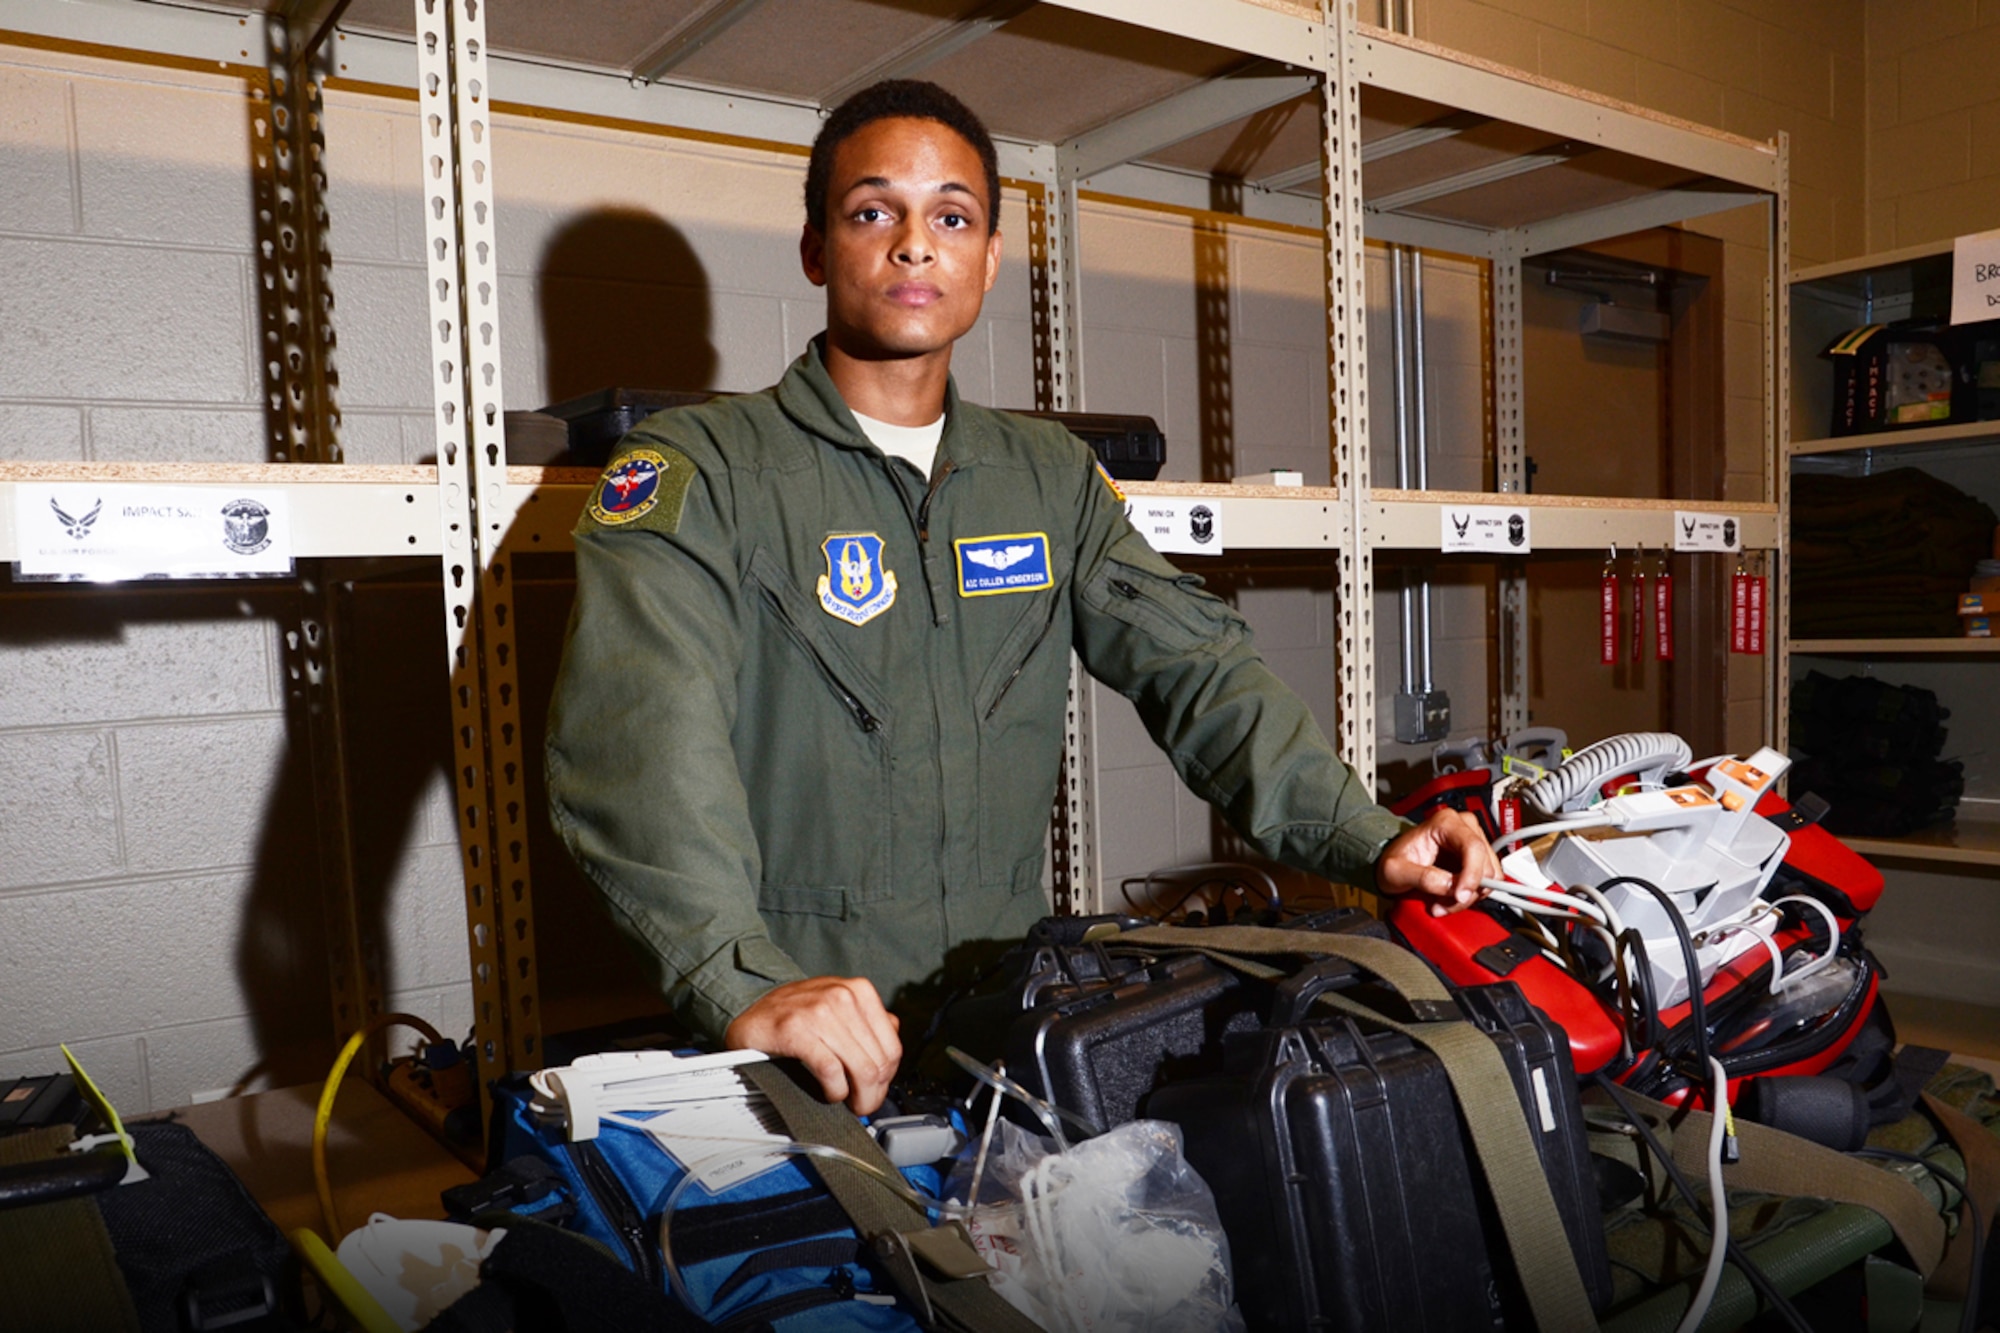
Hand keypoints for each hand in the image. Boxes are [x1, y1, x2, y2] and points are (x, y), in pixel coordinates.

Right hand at [724, 976, 901, 1114]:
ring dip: (856, 1097)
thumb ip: (867, 1021)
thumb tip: (892, 1042)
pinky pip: (832, 1072)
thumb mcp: (837, 1007)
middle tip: (862, 1104)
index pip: (893, 1047)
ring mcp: (820, 1012)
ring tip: (847, 1101)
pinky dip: (835, 1091)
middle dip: (874, 1093)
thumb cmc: (794, 1013)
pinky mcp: (797, 1031)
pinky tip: (829, 1093)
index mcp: (859, 990)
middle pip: (879, 1062)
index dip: (888, 1078)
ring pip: (861, 1069)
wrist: (750, 1010)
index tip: (876, 1090)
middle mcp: (843, 997)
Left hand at [1375, 808, 1500, 916]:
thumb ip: (1422, 878)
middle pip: (1484, 865)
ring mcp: (1474, 842)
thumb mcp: (1396, 870)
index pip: (1472, 847)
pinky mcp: (1478, 860)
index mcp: (1445, 822)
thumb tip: (1450, 886)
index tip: (1460, 896)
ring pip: (1489, 877)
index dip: (1472, 875)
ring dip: (1468, 897)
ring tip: (1443, 902)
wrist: (1393, 862)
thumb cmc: (1395, 859)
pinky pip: (1486, 883)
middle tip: (1441, 904)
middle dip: (1466, 892)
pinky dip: (1471, 896)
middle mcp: (1464, 828)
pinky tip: (1451, 898)